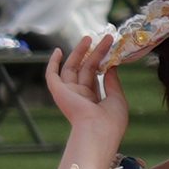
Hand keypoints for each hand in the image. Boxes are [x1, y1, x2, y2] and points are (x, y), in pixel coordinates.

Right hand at [40, 35, 130, 161]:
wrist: (97, 131)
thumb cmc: (111, 121)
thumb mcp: (117, 98)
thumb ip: (112, 82)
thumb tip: (111, 65)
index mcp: (92, 101)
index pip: (95, 77)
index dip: (102, 63)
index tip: (111, 50)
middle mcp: (78, 96)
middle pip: (86, 69)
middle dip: (95, 53)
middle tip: (106, 38)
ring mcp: (68, 93)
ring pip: (72, 67)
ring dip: (80, 52)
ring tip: (90, 37)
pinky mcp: (58, 91)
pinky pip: (52, 74)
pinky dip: (53, 63)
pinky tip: (58, 50)